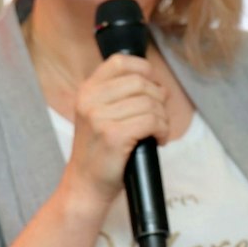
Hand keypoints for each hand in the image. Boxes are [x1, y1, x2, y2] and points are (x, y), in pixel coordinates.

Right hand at [63, 54, 169, 201]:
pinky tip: (157, 139)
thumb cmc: (99, 151)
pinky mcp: (114, 136)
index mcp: (87, 91)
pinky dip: (162, 130)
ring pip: (150, 103)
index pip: (120, 61)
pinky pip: (152, 121)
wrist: (85, 185)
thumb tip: (158, 84)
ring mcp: (100, 118)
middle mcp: (90, 100)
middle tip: (158, 117)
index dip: (144, 69)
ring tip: (157, 131)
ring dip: (162, 118)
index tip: (152, 87)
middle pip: (141, 83)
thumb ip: (118, 95)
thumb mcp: (98, 115)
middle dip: (158, 99)